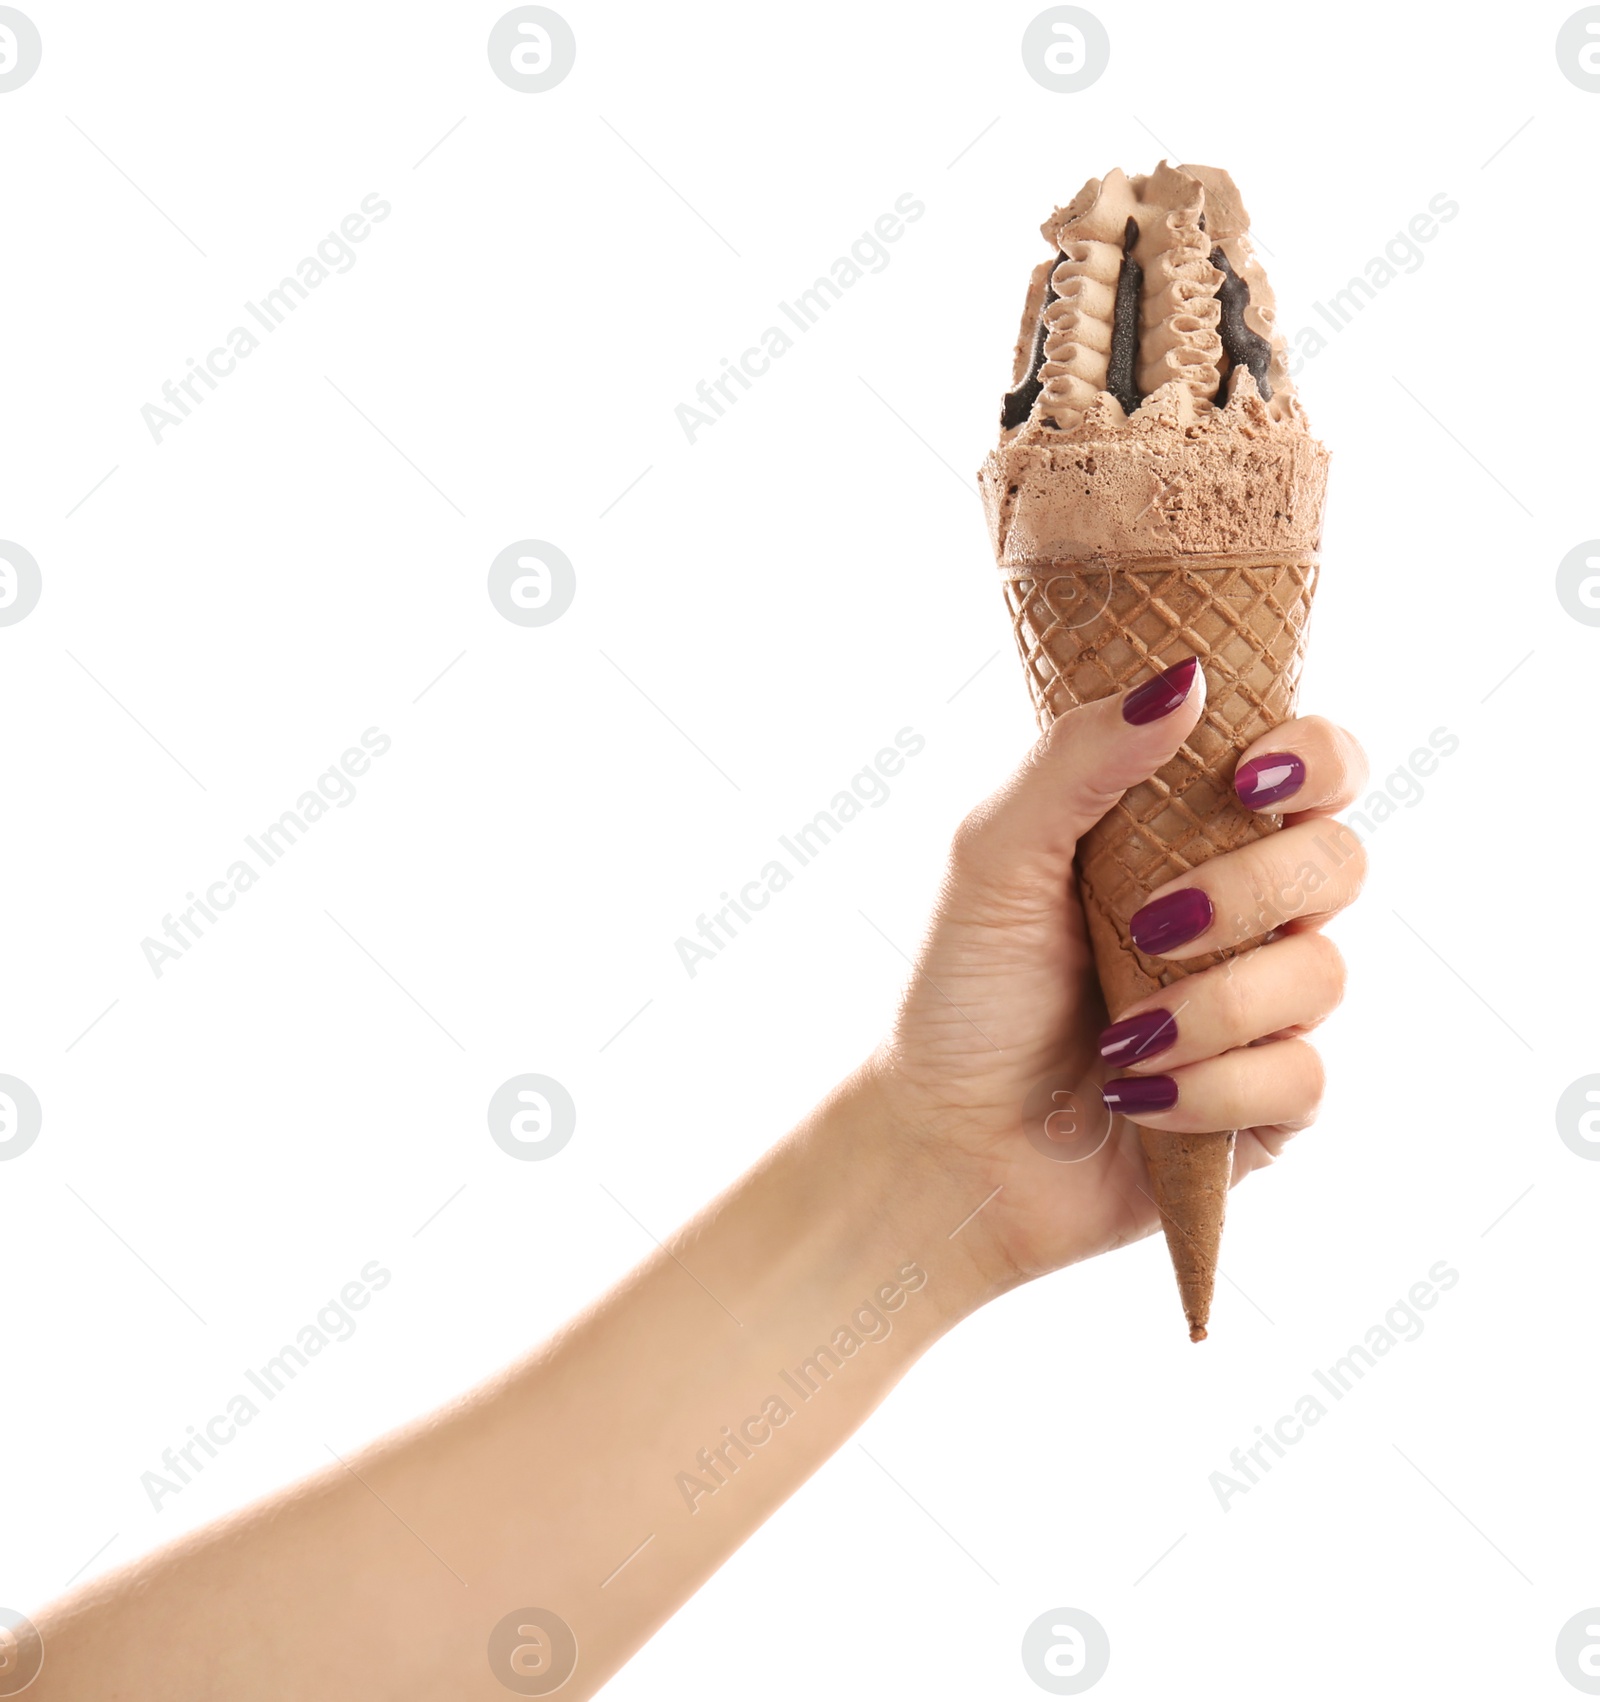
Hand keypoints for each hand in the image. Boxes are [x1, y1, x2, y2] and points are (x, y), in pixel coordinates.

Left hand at [865, 663, 1366, 1294]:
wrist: (947, 1139)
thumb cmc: (967, 989)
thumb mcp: (995, 858)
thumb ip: (1078, 760)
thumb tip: (1188, 675)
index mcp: (1192, 837)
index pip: (1316, 766)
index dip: (1316, 756)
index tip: (1249, 776)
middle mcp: (1247, 913)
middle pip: (1339, 861)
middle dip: (1248, 891)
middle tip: (1147, 925)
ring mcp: (1264, 1008)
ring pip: (1323, 975)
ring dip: (1213, 1004)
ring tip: (1121, 1034)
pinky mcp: (1268, 1104)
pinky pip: (1302, 1078)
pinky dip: (1212, 1088)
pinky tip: (1135, 1096)